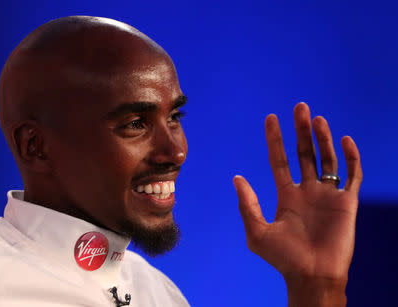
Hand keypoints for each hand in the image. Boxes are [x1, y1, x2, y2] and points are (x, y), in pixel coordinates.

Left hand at [233, 102, 361, 305]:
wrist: (312, 276)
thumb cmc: (284, 258)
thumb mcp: (257, 232)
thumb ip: (247, 204)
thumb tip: (236, 177)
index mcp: (286, 195)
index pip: (280, 160)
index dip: (275, 139)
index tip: (271, 118)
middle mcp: (307, 191)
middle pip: (305, 153)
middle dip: (301, 131)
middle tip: (300, 107)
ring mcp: (328, 195)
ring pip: (326, 159)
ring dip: (323, 138)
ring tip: (317, 119)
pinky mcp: (347, 202)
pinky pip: (352, 175)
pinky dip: (350, 158)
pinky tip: (345, 140)